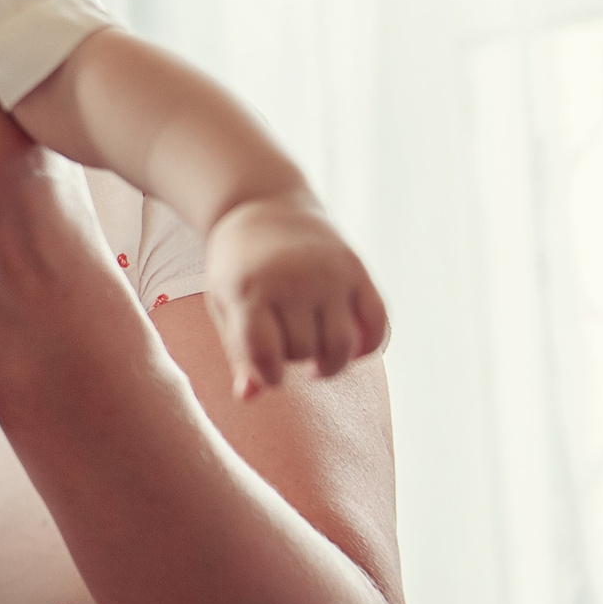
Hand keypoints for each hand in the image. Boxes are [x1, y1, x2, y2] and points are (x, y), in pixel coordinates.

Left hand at [204, 194, 388, 398]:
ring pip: (341, 346)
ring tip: (313, 358)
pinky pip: (377, 325)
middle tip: (286, 346)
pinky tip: (350, 351)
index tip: (266, 371)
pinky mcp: (358, 270)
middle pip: (303, 352)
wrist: (262, 205)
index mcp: (250, 290)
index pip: (265, 356)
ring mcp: (329, 274)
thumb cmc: (237, 266)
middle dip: (293, 360)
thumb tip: (248, 398)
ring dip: (328, 363)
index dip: (267, 376)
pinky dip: (368, 348)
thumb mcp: (225, 303)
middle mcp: (293, 280)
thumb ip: (240, 351)